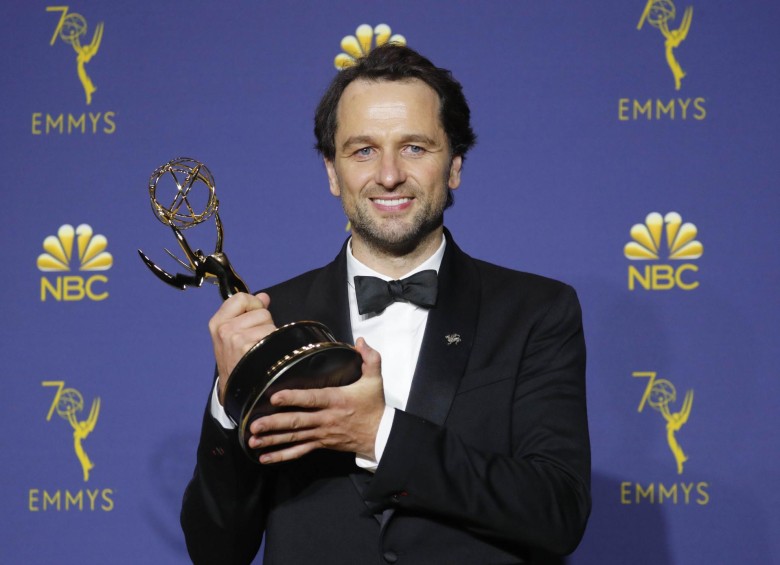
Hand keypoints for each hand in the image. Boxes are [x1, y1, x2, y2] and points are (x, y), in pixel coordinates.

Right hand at [208, 292, 274, 401]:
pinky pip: (273, 335)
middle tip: (256, 341)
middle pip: (260, 311)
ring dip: (270, 335)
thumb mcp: (233, 335)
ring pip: (269, 323)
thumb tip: (264, 297)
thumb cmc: (237, 361)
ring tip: (261, 349)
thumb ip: (248, 312)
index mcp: (218, 323)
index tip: (253, 318)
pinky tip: (265, 355)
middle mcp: (224, 329)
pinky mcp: (249, 348)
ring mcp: (236, 339)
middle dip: (264, 324)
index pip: (241, 298)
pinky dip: (275, 344)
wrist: (236, 390)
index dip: (253, 305)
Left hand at [248, 338, 384, 463]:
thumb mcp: (375, 380)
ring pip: (294, 437)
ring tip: (252, 440)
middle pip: (297, 422)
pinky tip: (264, 457)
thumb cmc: (374, 406)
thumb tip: (360, 341)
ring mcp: (321, 433)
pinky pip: (299, 451)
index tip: (274, 396)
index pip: (312, 399)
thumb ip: (370, 358)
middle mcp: (326, 418)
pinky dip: (282, 455)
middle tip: (254, 425)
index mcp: (336, 400)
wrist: (380, 435)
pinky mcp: (320, 443)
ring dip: (272, 439)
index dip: (293, 398)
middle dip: (274, 423)